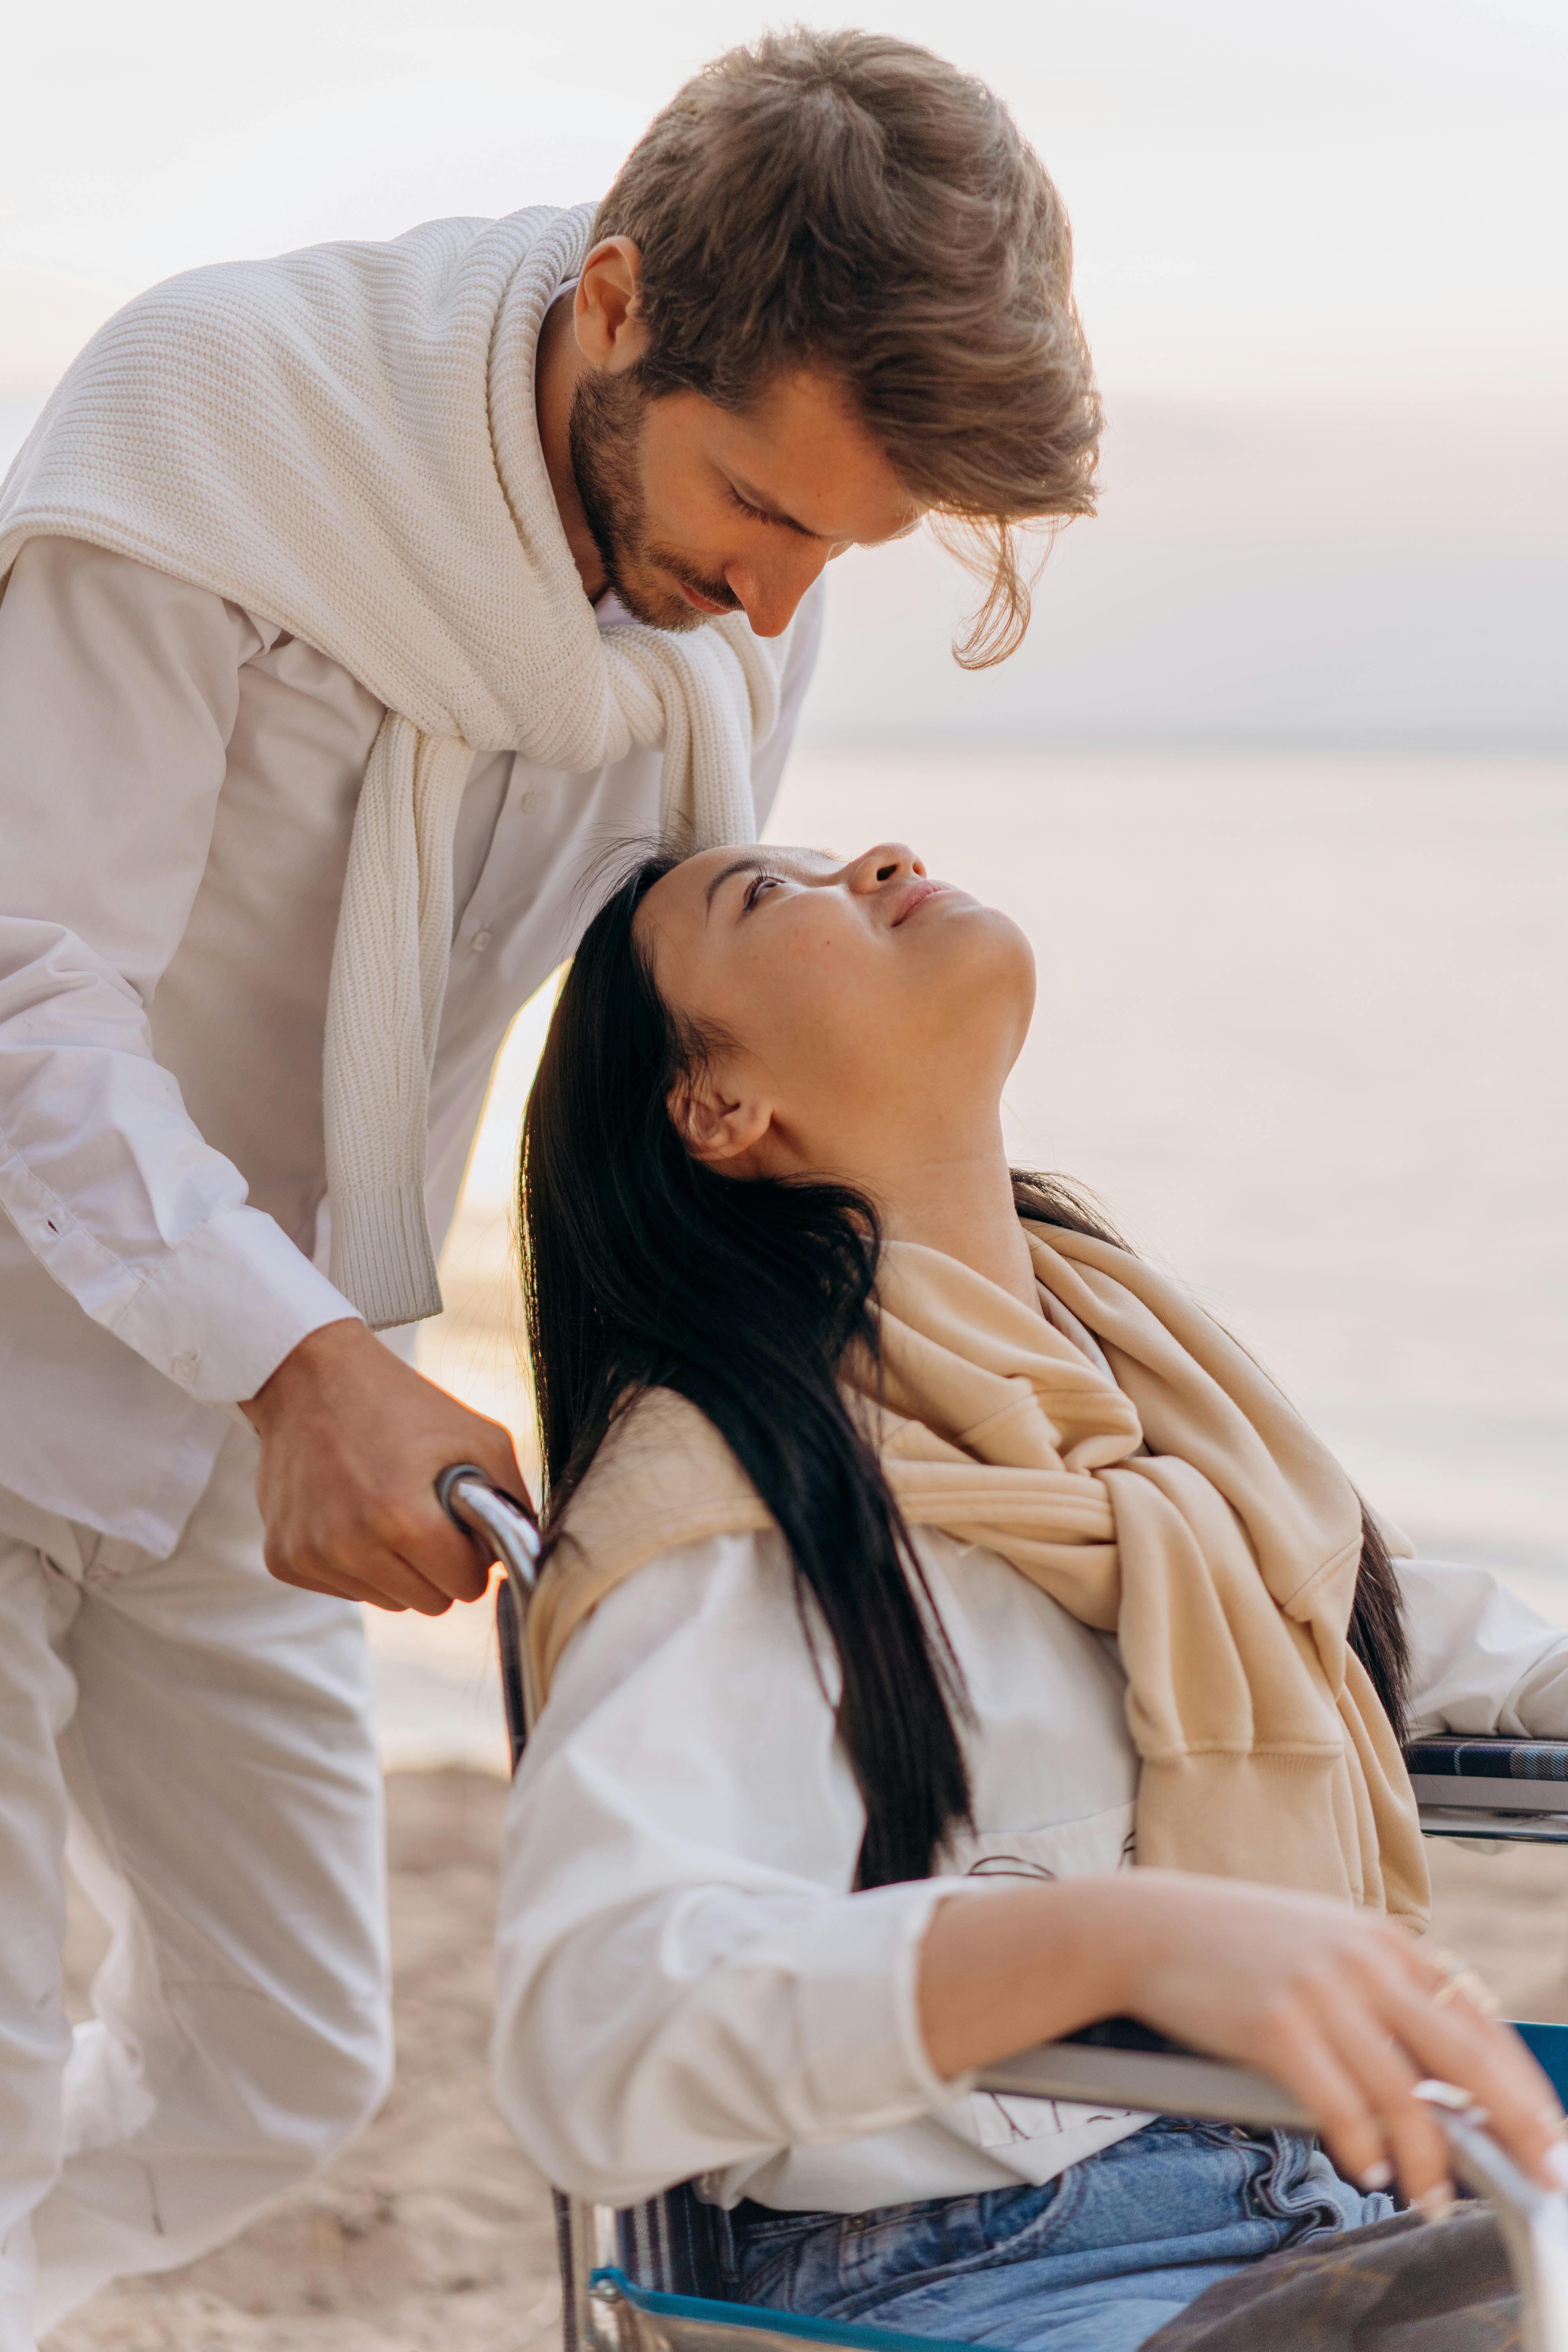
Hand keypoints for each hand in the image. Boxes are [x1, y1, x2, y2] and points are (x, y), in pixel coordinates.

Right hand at [242, 1317, 529, 1613]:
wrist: (310, 1377)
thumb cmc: (401, 1404)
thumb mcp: (478, 1437)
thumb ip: (510, 1501)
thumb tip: (527, 1554)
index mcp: (400, 1516)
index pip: (464, 1586)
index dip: (473, 1559)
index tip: (462, 1530)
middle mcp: (349, 1545)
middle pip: (427, 1603)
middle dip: (438, 1569)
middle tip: (427, 1520)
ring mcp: (310, 1555)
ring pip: (386, 1601)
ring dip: (396, 1569)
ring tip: (386, 1510)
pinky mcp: (282, 1559)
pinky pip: (344, 1590)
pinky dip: (355, 1563)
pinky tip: (350, 1514)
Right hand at [919, 1870, 1566, 2208]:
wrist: (1145, 1925)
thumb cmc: (1235, 1944)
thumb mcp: (1323, 1944)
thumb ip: (1381, 1992)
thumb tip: (1439, 2070)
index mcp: (1383, 1939)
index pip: (1476, 2018)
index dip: (1519, 2081)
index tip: (1544, 2130)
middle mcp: (1361, 1961)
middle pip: (1462, 2056)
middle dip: (1512, 2123)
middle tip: (1541, 2172)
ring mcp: (1319, 1993)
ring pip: (1403, 2096)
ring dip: (1428, 2159)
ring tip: (1432, 2197)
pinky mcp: (1275, 2028)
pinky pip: (1339, 2105)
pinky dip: (1362, 2147)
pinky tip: (1369, 2170)